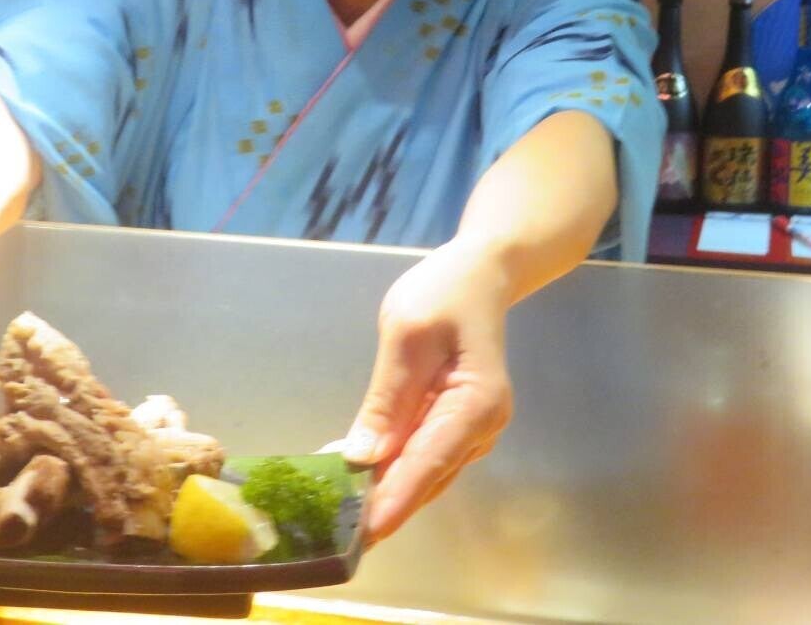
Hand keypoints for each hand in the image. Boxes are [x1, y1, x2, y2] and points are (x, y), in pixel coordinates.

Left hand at [343, 242, 512, 543]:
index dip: (392, 501)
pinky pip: (421, 457)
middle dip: (380, 503)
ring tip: (331, 508)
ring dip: (381, 490)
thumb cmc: (444, 293)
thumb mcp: (407, 335)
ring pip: (422, 474)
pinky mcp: (454, 427)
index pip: (428, 464)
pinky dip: (389, 469)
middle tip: (329, 528)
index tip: (360, 534)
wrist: (479, 274)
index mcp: (477, 406)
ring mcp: (471, 432)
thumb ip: (387, 399)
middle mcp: (481, 430)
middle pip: (425, 478)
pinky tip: (352, 475)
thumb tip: (362, 457)